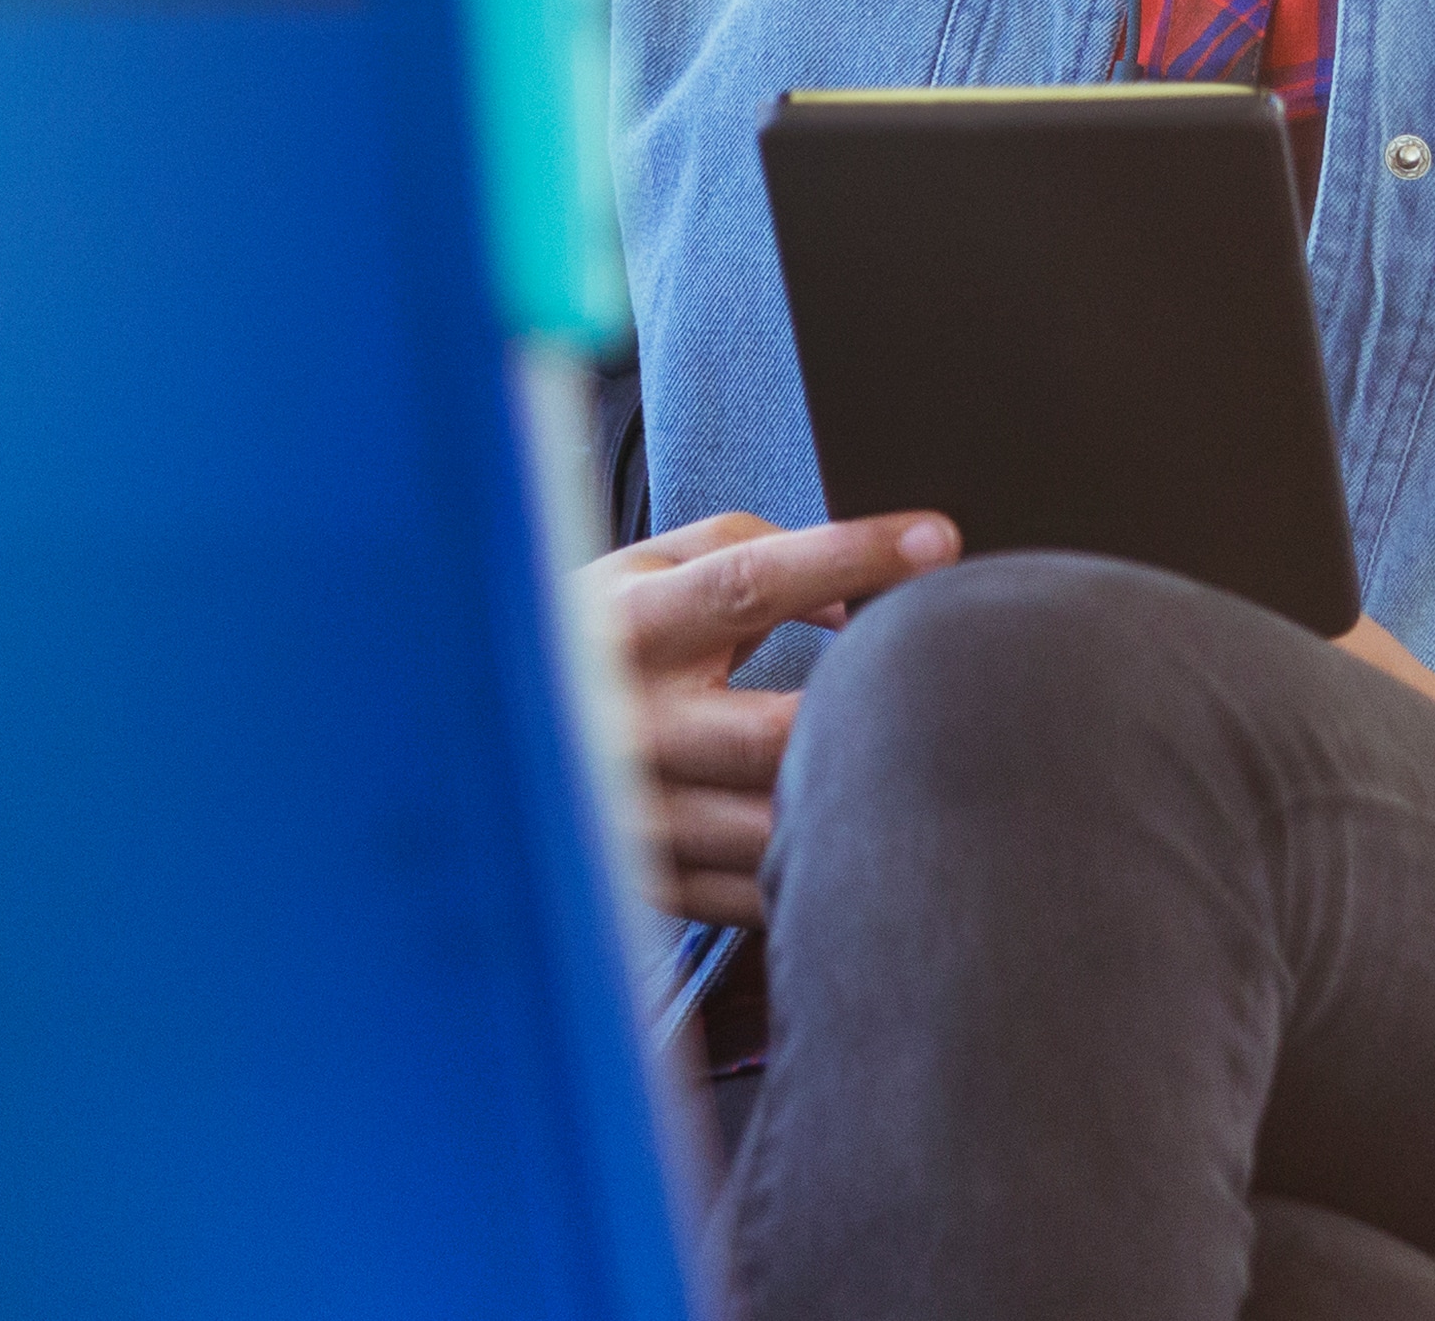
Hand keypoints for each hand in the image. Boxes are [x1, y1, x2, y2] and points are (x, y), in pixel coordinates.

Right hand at [587, 508, 956, 923]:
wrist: (484, 737)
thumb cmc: (599, 634)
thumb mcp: (649, 569)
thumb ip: (746, 550)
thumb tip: (847, 602)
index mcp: (633, 626)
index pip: (750, 582)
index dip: (850, 556)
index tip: (940, 541)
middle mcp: (632, 721)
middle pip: (774, 732)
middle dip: (866, 718)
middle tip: (950, 694)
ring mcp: (638, 812)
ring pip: (774, 826)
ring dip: (853, 802)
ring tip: (922, 770)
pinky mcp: (650, 879)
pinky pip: (756, 893)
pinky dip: (815, 869)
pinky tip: (858, 837)